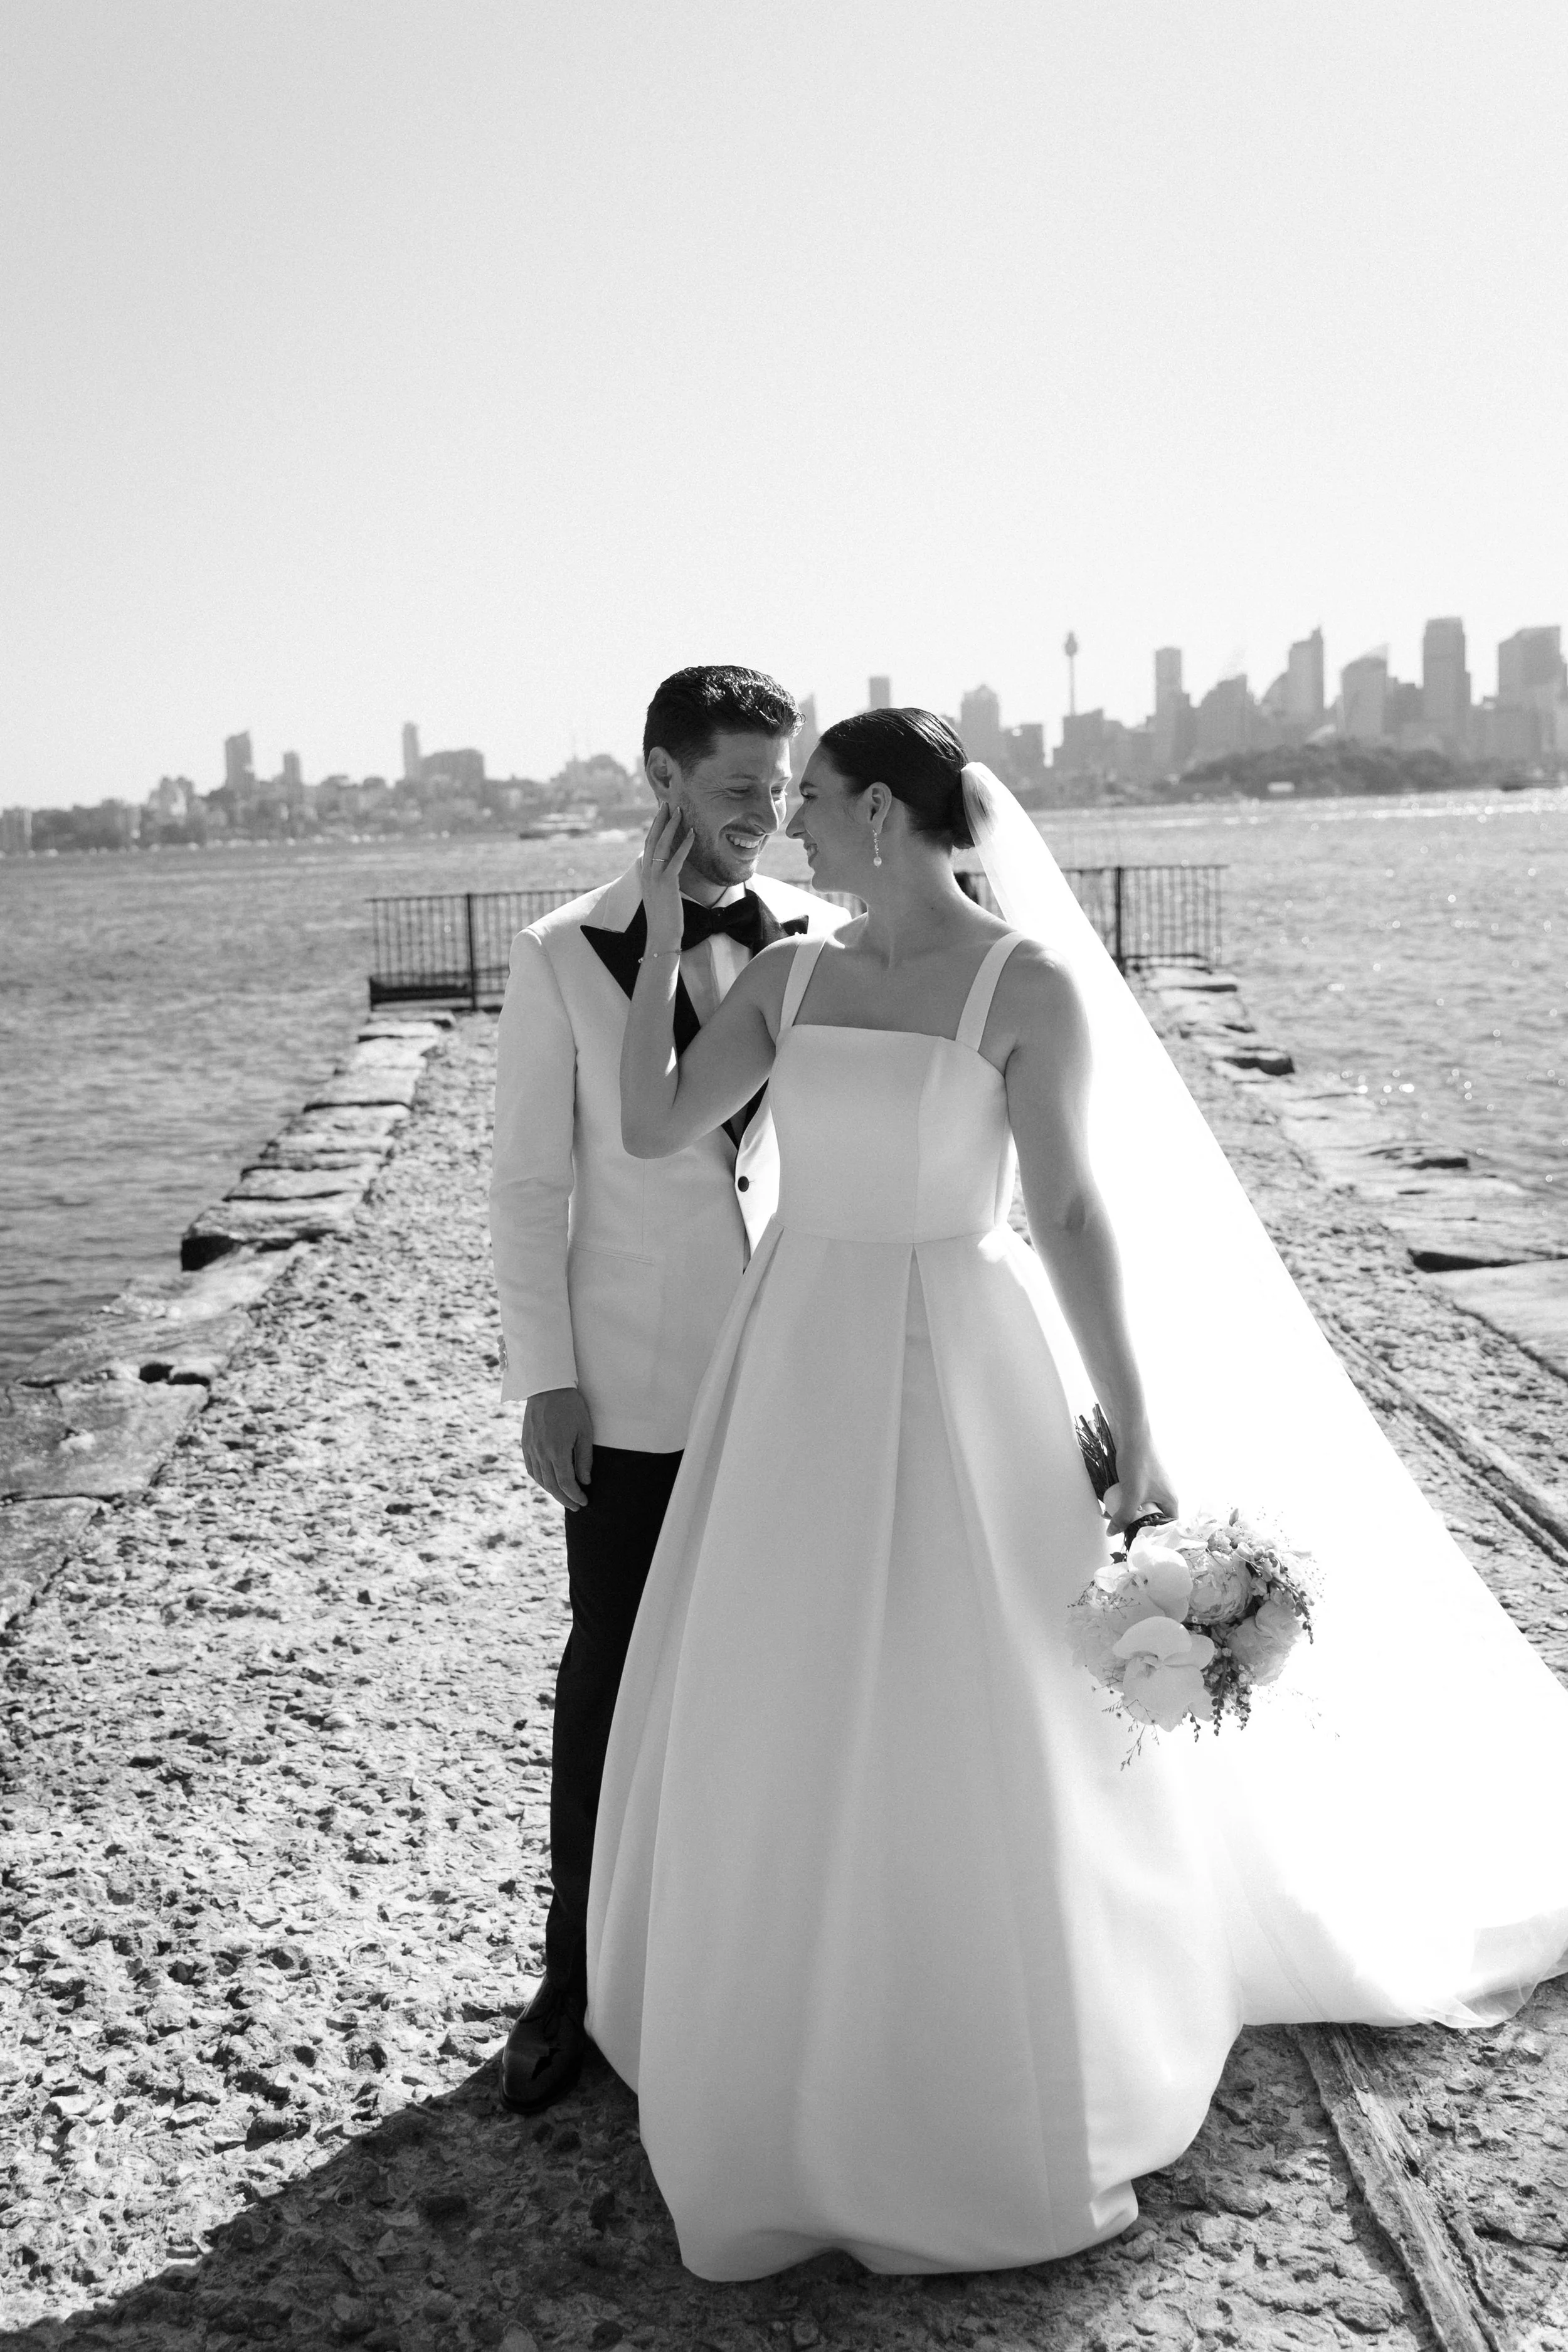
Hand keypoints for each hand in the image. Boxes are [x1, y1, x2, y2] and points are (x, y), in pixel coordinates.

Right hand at [522, 1386, 593, 1510]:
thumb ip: (584, 1458)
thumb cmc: (571, 1407)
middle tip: (576, 1506)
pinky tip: (548, 1482)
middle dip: (564, 1499)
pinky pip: (531, 1468)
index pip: (566, 1483)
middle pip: (551, 1486)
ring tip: (564, 1496)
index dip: (575, 1495)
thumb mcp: (584, 1431)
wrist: (546, 1386)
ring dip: (552, 1492)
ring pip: (539, 1479)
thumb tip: (585, 1481)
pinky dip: (540, 1480)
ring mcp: (530, 1448)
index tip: (584, 1502)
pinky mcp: (525, 1443)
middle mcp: (540, 1453)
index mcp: (557, 1451)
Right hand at [641, 800, 693, 953]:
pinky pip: (676, 860)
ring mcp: (655, 878)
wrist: (661, 937)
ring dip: (671, 826)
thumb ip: (662, 882)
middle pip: (652, 839)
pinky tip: (692, 834)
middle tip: (667, 803)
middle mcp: (648, 873)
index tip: (661, 814)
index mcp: (646, 875)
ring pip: (662, 845)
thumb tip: (670, 872)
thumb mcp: (661, 896)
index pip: (649, 845)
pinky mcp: (667, 884)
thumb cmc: (664, 919)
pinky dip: (684, 845)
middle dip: (660, 820)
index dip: (655, 828)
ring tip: (679, 811)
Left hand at [1105, 1431, 1177, 1537]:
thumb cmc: (1138, 1465)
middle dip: (1142, 1523)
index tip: (1143, 1541)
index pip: (1169, 1525)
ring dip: (1134, 1510)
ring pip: (1146, 1503)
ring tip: (1120, 1516)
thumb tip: (1113, 1533)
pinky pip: (1140, 1493)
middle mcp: (1167, 1492)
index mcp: (1171, 1500)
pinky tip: (1118, 1499)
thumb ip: (1123, 1517)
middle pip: (1156, 1515)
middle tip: (1128, 1530)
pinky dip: (1130, 1498)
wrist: (1133, 1435)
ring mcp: (1157, 1483)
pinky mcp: (1146, 1475)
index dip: (1157, 1535)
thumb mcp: (1131, 1496)